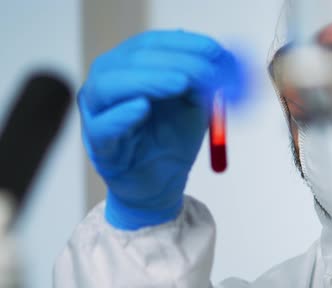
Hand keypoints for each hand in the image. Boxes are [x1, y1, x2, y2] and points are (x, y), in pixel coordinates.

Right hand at [79, 30, 243, 229]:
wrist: (161, 183)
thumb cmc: (172, 139)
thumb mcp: (193, 105)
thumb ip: (200, 83)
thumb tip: (217, 59)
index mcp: (129, 68)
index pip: (149, 44)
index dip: (183, 43)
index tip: (215, 49)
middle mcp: (107, 83)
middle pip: (131, 60)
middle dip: (173, 60)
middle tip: (206, 69)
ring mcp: (97, 113)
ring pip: (110, 86)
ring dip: (149, 80)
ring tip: (181, 83)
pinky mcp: (99, 145)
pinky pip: (103, 126)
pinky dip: (122, 115)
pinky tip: (142, 107)